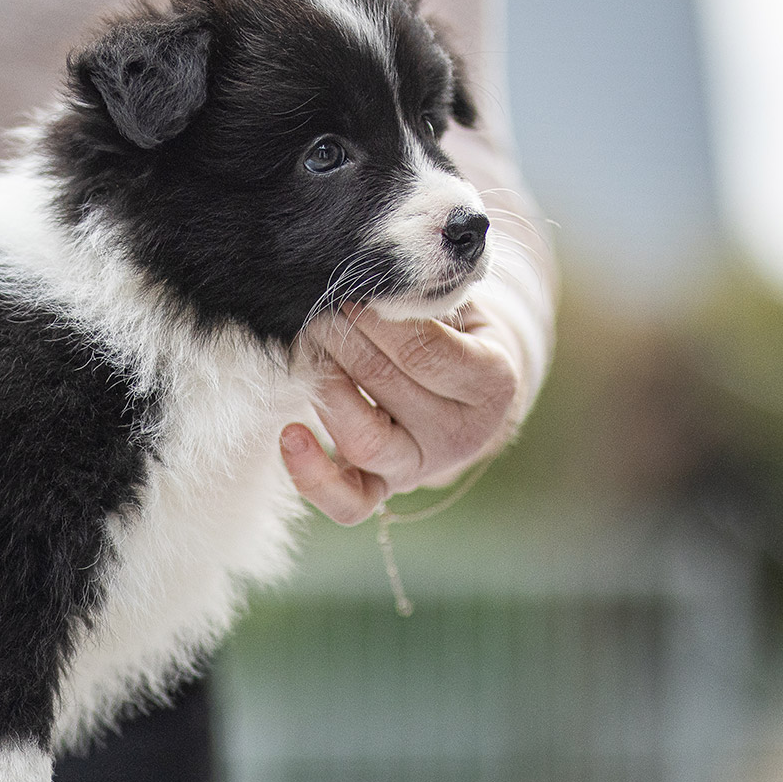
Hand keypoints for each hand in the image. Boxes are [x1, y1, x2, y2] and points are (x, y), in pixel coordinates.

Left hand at [280, 304, 520, 524]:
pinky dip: (313, 476)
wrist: (463, 392)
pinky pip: (348, 503)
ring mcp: (419, 468)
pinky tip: (290, 434)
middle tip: (318, 308)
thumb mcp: (459, 304)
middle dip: (342, 339)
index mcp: (492, 384)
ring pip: (363, 441)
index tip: (348, 287)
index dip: (377, 318)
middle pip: (385, 385)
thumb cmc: (454, 333)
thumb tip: (377, 278)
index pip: (424, 351)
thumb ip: (427, 292)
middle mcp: (460, 436)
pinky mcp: (381, 490)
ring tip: (307, 349)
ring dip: (325, 389)